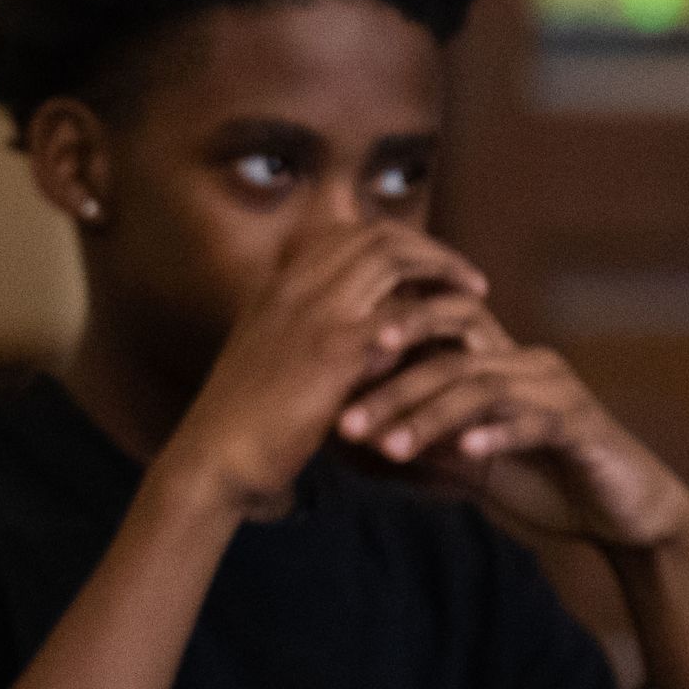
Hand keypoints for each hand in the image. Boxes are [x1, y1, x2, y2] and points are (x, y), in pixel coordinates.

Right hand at [157, 222, 488, 519]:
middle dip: (431, 249)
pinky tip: (457, 342)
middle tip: (465, 278)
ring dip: (441, 271)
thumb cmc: (243, 421)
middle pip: (379, 234)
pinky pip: (400, 314)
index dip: (400, 243)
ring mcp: (314, 311)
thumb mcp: (272, 361)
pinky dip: (435, 320)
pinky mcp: (333, 351)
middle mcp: (296, 285)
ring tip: (475, 297)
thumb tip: (372, 337)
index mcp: (280, 284)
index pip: (350, 232)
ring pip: (393, 258)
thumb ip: (312, 337)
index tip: (429, 269)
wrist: (214, 456)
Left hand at [332, 299, 688, 551]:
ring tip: (389, 448)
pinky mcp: (583, 424)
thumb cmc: (543, 482)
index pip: (430, 331)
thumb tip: (350, 434)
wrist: (623, 515)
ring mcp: (556, 389)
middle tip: (344, 420)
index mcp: (495, 361)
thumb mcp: (468, 460)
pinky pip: (534, 421)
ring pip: (481, 386)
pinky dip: (496, 433)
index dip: (379, 349)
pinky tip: (463, 452)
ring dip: (430, 417)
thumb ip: (422, 438)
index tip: (325, 379)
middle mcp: (524, 362)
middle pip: (446, 352)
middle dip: (390, 386)